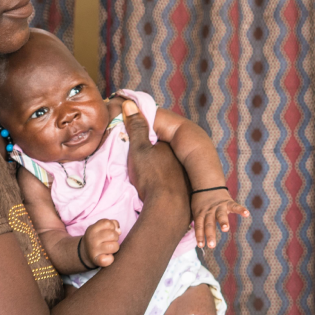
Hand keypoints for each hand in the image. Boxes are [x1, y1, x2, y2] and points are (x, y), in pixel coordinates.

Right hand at [82, 219, 120, 267]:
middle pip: (113, 234)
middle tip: (110, 241)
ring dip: (115, 248)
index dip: (112, 227)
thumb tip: (119, 231)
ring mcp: (93, 250)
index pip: (108, 223)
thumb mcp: (101, 228)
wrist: (84, 253)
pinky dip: (110, 259)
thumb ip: (112, 225)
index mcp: (93, 229)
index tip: (109, 231)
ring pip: (114, 246)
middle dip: (115, 238)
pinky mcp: (96, 260)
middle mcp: (92, 238)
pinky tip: (107, 257)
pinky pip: (109, 259)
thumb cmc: (98, 239)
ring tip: (109, 248)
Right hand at [123, 99, 189, 222]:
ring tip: (141, 175)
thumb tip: (130, 104)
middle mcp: (181, 156)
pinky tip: (152, 187)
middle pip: (160, 150)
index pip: (154, 134)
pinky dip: (160, 180)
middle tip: (134, 161)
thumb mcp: (139, 150)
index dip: (141, 137)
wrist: (167, 210)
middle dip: (149, 152)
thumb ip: (136, 128)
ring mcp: (185, 173)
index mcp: (172, 143)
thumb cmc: (152, 176)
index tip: (131, 144)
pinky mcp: (184, 189)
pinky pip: (169, 179)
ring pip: (165, 165)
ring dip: (155, 167)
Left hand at [191, 190, 248, 247]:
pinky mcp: (228, 202)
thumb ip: (198, 223)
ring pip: (221, 215)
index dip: (200, 235)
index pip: (199, 226)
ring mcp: (219, 206)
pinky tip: (247, 214)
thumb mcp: (195, 210)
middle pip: (209, 224)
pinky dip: (241, 209)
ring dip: (223, 222)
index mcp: (201, 213)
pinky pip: (235, 206)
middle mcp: (209, 211)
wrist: (207, 184)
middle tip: (212, 245)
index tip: (201, 245)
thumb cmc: (201, 202)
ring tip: (225, 229)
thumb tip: (199, 241)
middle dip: (210, 234)